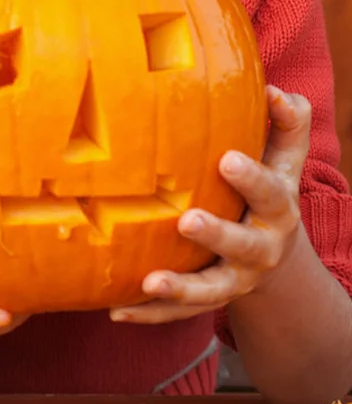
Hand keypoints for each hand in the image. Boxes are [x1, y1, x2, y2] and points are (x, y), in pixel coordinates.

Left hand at [112, 85, 308, 324]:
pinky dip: (148, 313)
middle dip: (217, 234)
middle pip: (243, 246)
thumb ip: (286, 122)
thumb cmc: (265, 187)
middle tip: (187, 220)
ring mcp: (233, 279)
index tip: (227, 159)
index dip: (252, 178)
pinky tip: (117, 311)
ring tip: (151, 281)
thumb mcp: (283, 157)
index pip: (268, 191)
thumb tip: (277, 91)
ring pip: (210, 290)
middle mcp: (259, 249)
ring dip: (181, 288)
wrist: (272, 253)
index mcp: (277, 209)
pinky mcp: (206, 301)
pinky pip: (177, 313)